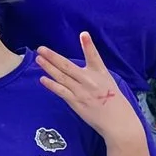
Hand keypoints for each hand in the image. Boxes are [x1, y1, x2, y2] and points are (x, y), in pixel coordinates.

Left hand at [35, 32, 145, 147]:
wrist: (117, 121)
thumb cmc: (112, 101)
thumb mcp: (108, 81)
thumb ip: (94, 72)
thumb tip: (79, 67)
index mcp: (101, 73)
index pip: (94, 56)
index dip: (88, 45)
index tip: (83, 34)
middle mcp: (90, 80)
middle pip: (68, 66)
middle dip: (53, 56)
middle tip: (41, 48)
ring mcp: (81, 91)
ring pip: (61, 77)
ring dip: (48, 67)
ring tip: (38, 59)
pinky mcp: (76, 102)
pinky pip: (61, 91)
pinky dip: (51, 85)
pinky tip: (42, 79)